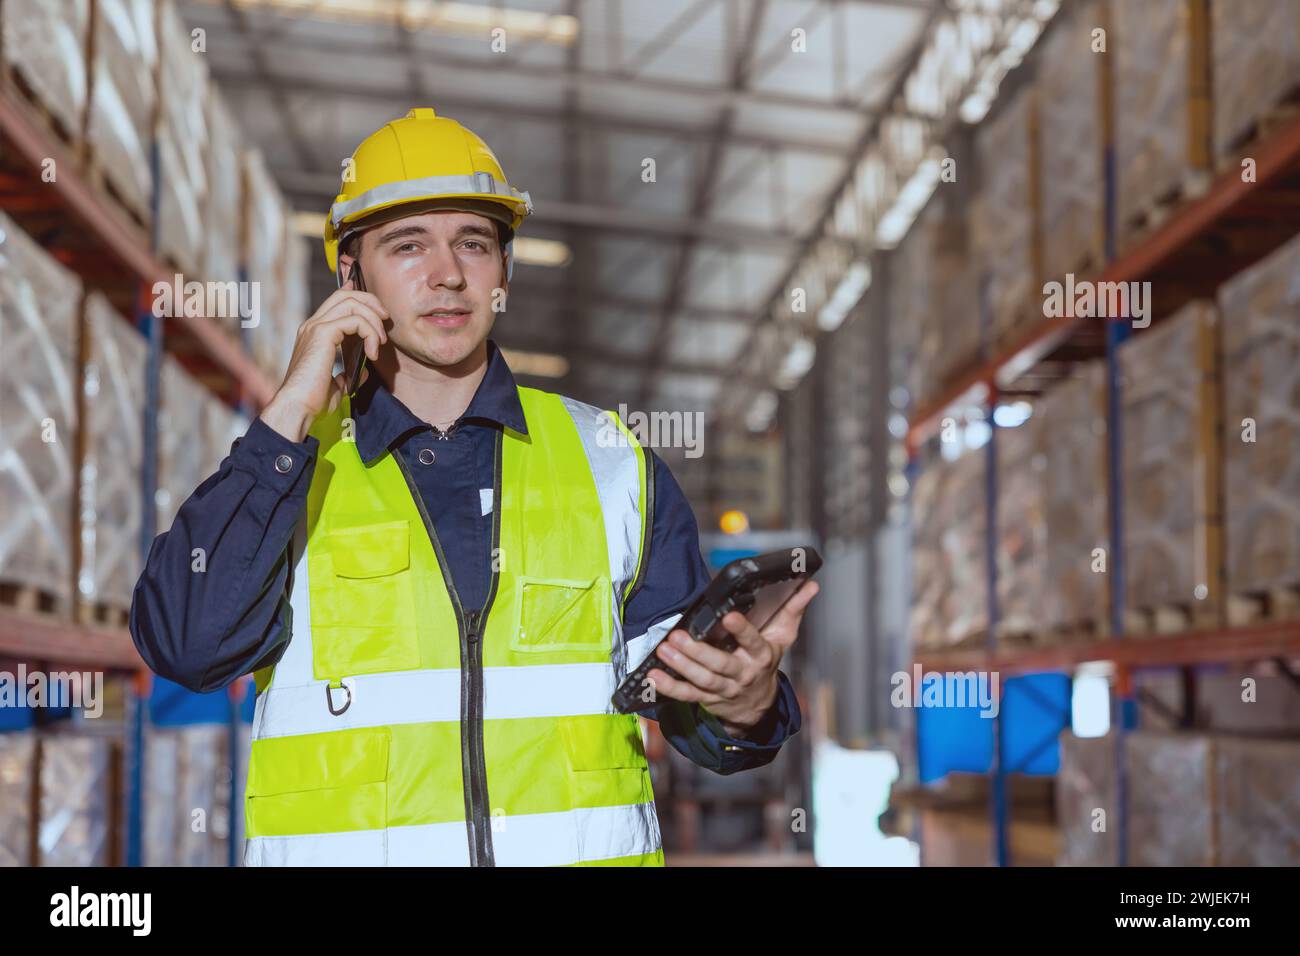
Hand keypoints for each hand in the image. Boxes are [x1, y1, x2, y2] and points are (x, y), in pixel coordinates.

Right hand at [259, 279, 389, 441]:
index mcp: (313, 333)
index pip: (336, 301)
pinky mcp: (322, 334)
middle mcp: (312, 325)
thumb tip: (364, 370)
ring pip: (351, 303)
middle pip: (345, 295)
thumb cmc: (312, 401)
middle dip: (371, 302)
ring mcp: (315, 327)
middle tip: (386, 321)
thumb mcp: (336, 385)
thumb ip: (348, 374)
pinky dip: (369, 333)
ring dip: (373, 319)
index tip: (378, 307)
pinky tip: (372, 352)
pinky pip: (354, 321)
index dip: (358, 295)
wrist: (298, 407)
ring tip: (380, 343)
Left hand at [646, 580, 818, 736]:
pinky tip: (654, 676)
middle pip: (720, 665)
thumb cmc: (766, 662)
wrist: (758, 705)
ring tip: (664, 650)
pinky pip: (687, 695)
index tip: (728, 616)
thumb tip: (811, 585)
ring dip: (681, 666)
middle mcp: (742, 674)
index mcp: (761, 656)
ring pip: (702, 680)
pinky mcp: (707, 699)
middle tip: (679, 636)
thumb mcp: (783, 637)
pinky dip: (670, 688)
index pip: (752, 642)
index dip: (741, 631)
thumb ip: (793, 609)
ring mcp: (724, 689)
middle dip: (698, 652)